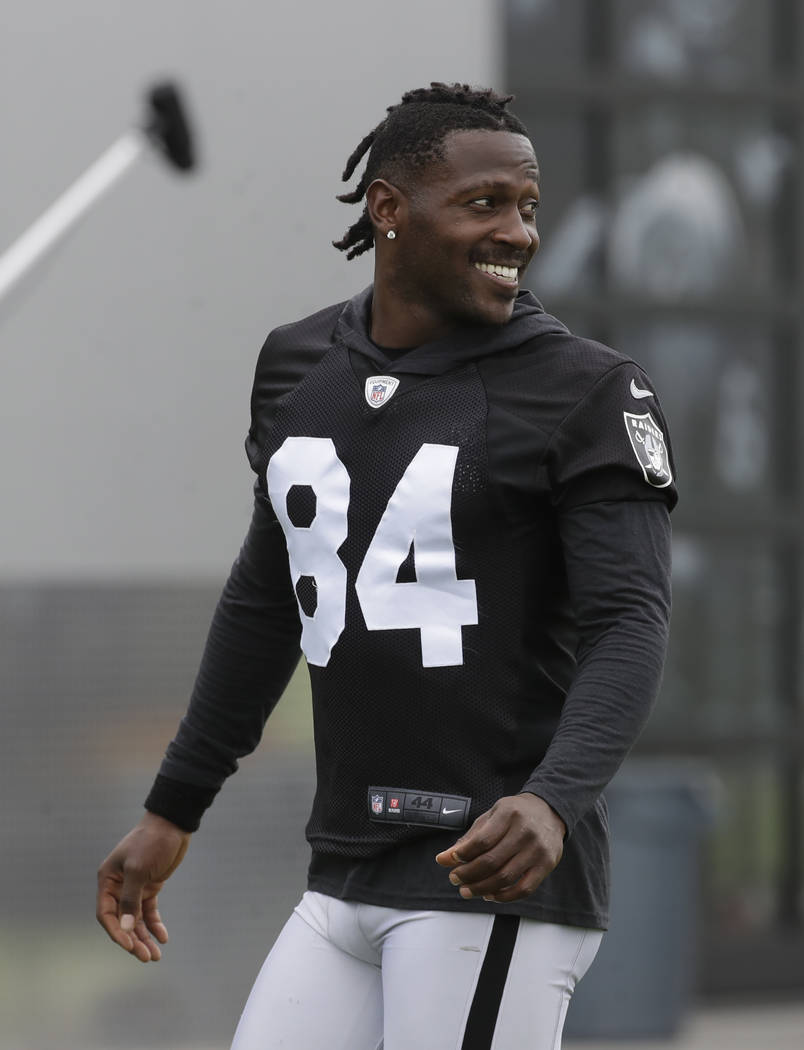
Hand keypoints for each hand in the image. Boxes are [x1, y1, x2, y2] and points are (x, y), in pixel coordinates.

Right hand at [96, 812, 190, 962]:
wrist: (173, 824)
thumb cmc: (151, 842)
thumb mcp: (138, 869)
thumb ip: (130, 899)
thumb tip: (126, 927)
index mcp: (108, 880)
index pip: (106, 914)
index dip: (117, 932)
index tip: (130, 946)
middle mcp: (118, 887)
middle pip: (122, 921)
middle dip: (133, 940)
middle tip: (146, 957)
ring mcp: (135, 888)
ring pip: (136, 920)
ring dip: (144, 937)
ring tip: (155, 955)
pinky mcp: (150, 887)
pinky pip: (149, 911)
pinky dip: (155, 925)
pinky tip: (163, 937)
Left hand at [435, 793, 565, 902]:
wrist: (550, 810)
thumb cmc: (516, 814)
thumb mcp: (492, 815)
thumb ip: (471, 837)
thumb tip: (444, 858)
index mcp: (509, 814)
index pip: (482, 840)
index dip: (463, 854)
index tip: (448, 860)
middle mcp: (525, 831)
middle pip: (491, 861)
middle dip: (468, 874)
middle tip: (455, 879)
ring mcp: (537, 850)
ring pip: (505, 878)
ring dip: (481, 888)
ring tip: (467, 890)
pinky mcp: (547, 865)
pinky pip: (524, 889)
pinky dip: (504, 897)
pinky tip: (490, 895)